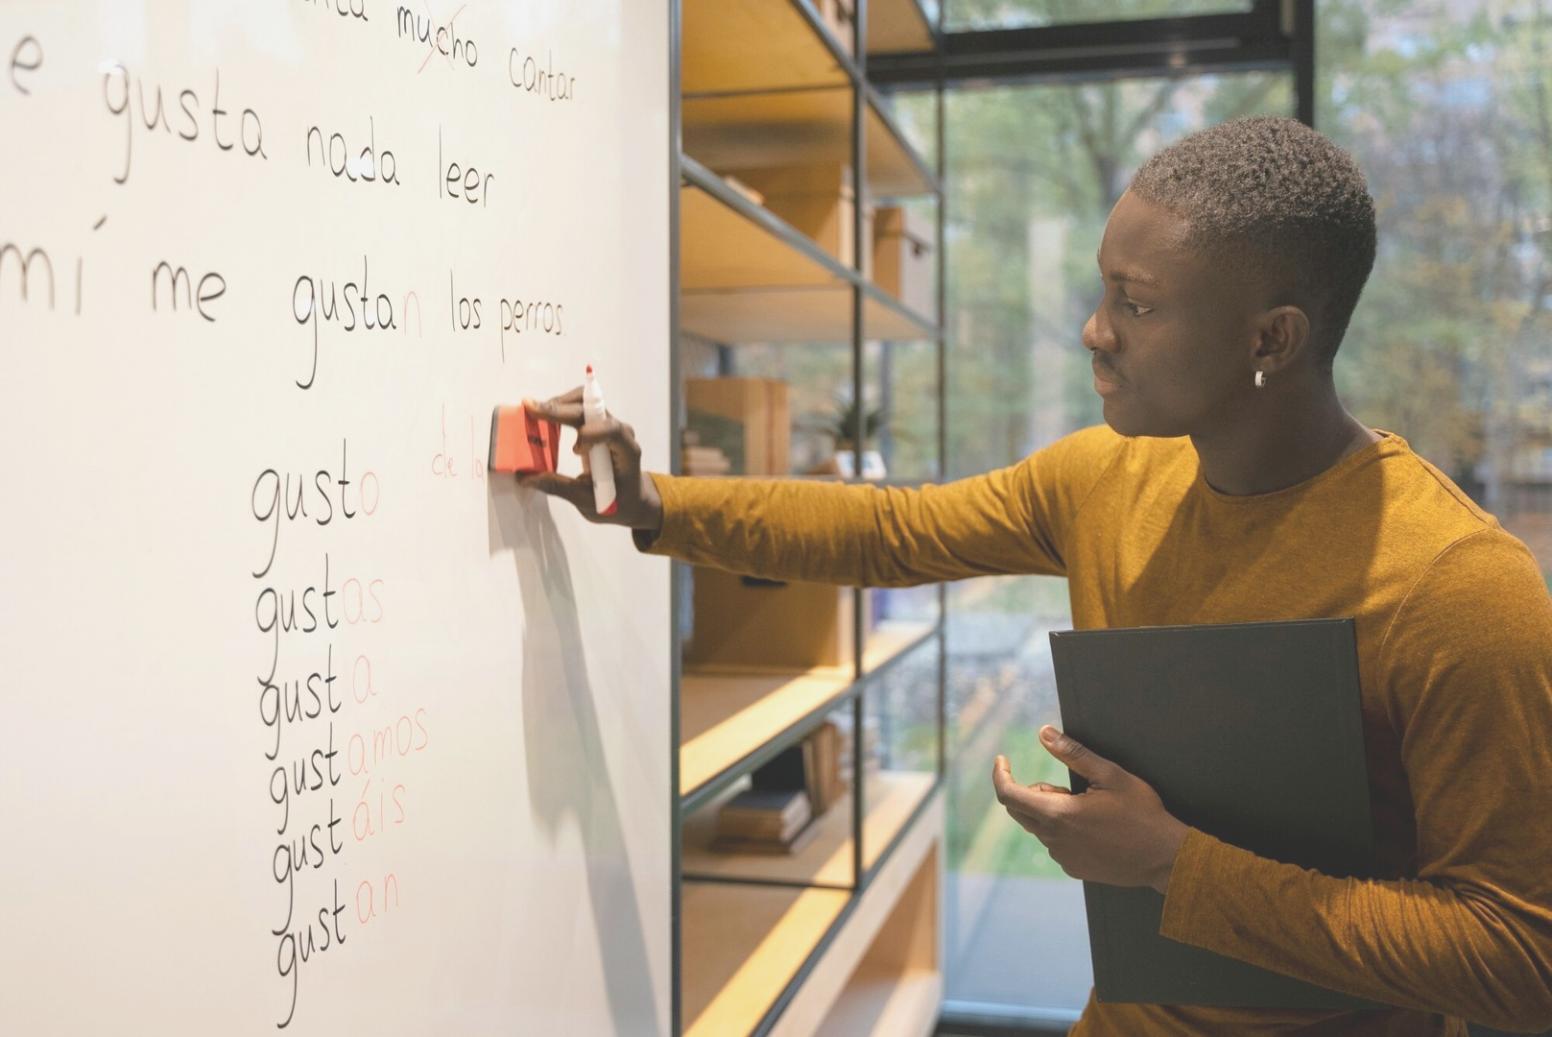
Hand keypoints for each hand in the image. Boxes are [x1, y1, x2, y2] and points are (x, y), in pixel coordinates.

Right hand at [516, 388, 664, 533]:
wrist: (629, 498)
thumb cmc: (615, 502)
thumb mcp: (588, 501)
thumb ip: (559, 487)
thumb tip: (526, 478)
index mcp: (626, 452)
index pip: (614, 431)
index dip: (593, 433)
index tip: (574, 450)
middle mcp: (619, 433)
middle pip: (593, 409)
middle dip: (562, 408)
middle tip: (531, 409)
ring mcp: (608, 425)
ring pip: (585, 402)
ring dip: (559, 404)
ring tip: (533, 411)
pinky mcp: (596, 425)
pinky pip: (579, 408)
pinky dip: (560, 408)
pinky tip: (542, 416)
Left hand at [992, 725, 1188, 893]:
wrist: (1164, 857)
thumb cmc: (1141, 813)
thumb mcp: (1110, 775)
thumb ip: (1072, 753)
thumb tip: (1043, 733)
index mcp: (1058, 815)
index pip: (1009, 795)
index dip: (1001, 775)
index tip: (1003, 759)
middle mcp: (1054, 840)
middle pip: (1019, 811)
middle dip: (1031, 792)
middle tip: (1065, 786)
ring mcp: (1063, 857)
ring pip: (1039, 827)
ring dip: (1050, 811)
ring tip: (1089, 807)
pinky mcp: (1074, 868)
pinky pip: (1055, 843)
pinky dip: (1062, 830)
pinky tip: (1093, 828)